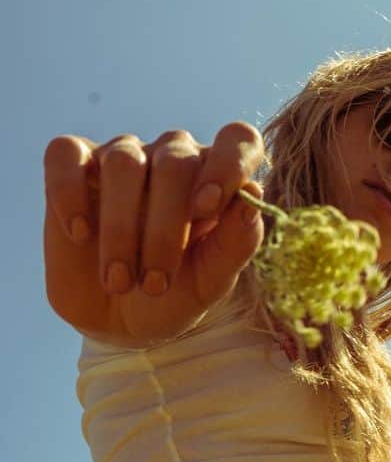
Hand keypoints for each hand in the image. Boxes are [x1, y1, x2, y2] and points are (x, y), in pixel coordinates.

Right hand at [43, 122, 265, 344]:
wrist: (118, 321)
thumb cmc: (175, 295)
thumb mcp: (211, 282)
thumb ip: (236, 243)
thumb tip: (253, 196)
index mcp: (219, 180)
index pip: (238, 140)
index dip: (227, 165)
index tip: (207, 209)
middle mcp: (175, 158)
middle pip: (176, 162)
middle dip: (165, 230)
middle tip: (155, 285)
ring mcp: (123, 157)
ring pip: (124, 162)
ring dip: (122, 228)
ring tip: (120, 281)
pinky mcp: (74, 166)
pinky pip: (66, 155)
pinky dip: (70, 193)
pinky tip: (80, 234)